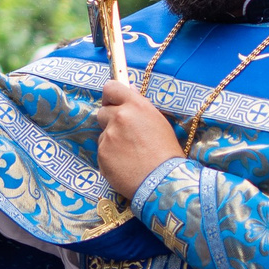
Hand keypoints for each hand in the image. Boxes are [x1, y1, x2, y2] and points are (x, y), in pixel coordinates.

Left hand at [95, 81, 181, 199]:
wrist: (163, 180)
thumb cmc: (166, 151)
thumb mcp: (158, 122)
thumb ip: (140, 105)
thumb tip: (129, 89)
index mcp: (135, 106)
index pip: (111, 88)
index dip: (111, 96)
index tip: (113, 103)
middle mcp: (119, 117)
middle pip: (102, 111)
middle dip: (110, 120)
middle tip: (125, 134)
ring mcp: (108, 136)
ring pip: (103, 134)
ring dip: (111, 140)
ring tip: (130, 154)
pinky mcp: (101, 154)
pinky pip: (102, 151)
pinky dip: (110, 157)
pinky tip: (125, 165)